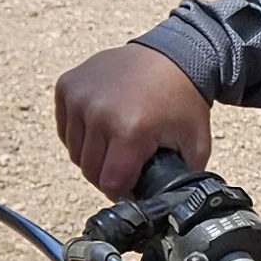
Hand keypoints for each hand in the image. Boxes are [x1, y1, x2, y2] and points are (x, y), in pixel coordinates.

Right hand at [54, 44, 213, 201]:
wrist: (174, 54)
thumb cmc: (183, 99)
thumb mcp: (195, 143)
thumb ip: (182, 179)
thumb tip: (172, 206)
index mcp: (130, 130)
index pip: (110, 184)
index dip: (123, 191)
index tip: (133, 185)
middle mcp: (99, 113)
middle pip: (90, 170)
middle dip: (108, 174)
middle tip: (127, 163)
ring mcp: (80, 97)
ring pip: (75, 152)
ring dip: (93, 155)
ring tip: (117, 142)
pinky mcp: (68, 86)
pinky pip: (66, 129)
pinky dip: (81, 134)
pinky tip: (102, 125)